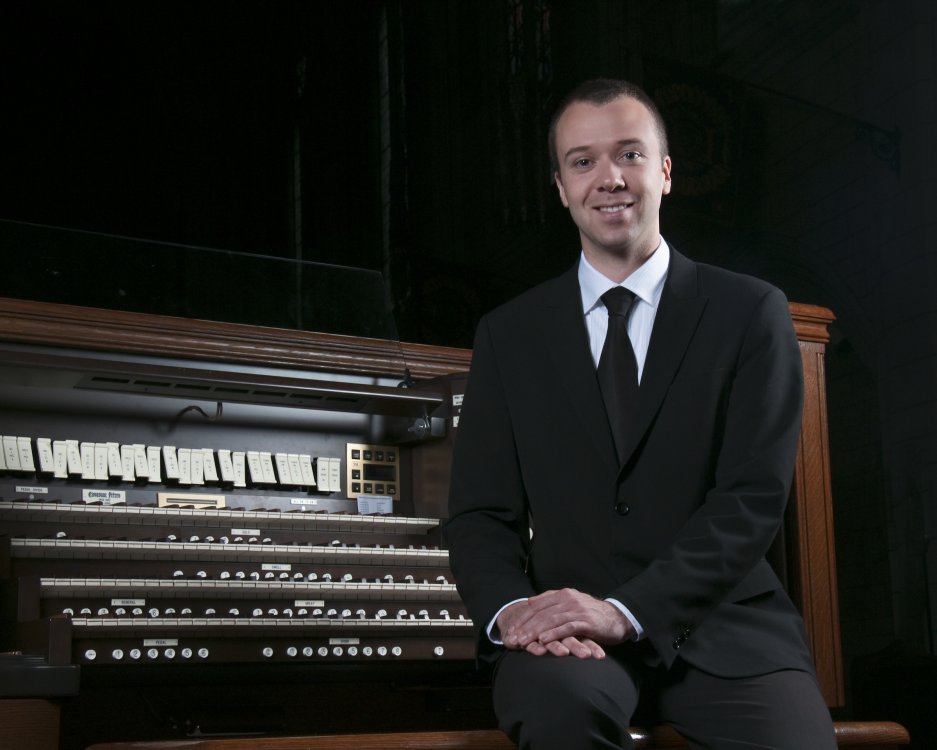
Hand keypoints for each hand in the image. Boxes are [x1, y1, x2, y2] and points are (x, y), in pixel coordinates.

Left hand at [496, 589, 633, 658]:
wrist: (617, 618)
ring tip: (523, 641)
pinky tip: (544, 640)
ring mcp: (577, 609)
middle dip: (525, 626)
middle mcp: (568, 599)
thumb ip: (552, 602)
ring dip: (535, 631)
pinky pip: (567, 627)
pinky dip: (554, 633)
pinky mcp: (586, 621)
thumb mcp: (570, 605)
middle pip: (542, 613)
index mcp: (562, 594)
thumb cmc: (590, 614)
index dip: (523, 618)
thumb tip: (530, 601)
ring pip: (551, 620)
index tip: (512, 630)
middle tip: (513, 638)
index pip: (537, 605)